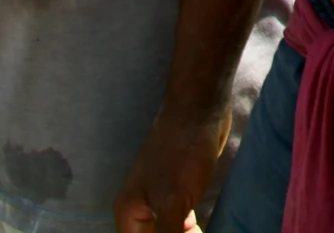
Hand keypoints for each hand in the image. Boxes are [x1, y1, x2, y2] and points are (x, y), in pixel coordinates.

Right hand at [114, 101, 225, 232]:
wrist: (199, 111)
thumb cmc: (182, 154)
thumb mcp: (174, 204)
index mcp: (129, 215)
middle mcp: (140, 211)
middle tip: (194, 231)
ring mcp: (160, 202)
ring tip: (200, 231)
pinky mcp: (180, 194)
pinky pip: (183, 225)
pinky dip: (191, 232)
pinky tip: (203, 229)